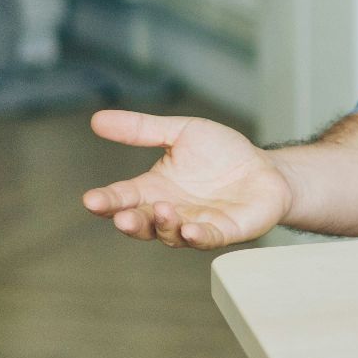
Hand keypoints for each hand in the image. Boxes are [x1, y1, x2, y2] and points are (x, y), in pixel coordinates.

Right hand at [81, 110, 293, 249]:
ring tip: (163, 210)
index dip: (106, 201)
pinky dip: (197, 236)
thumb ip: (142, 129)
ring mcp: (195, 224)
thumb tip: (98, 119)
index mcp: (154, 189)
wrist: (266, 168)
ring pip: (170, 233)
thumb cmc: (222, 153)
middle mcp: (170, 211)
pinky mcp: (224, 231)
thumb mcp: (181, 132)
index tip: (91, 200)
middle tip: (121, 216)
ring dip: (164, 225)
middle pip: (141, 222)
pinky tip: (190, 230)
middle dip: (129, 221)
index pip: (123, 197)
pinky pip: (207, 239)